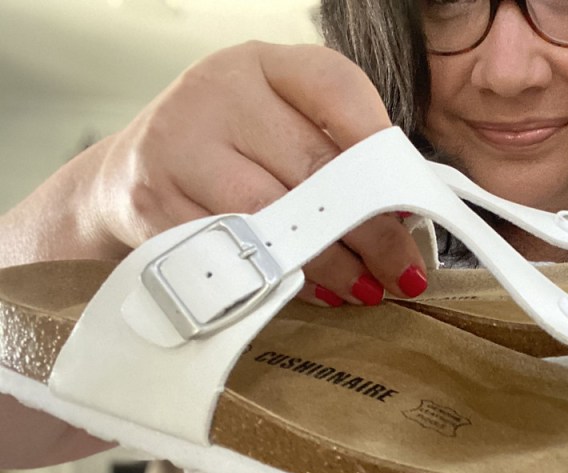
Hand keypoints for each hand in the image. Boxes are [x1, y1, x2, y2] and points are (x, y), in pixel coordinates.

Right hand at [87, 41, 426, 304]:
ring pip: (276, 218)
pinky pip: (235, 254)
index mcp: (263, 65)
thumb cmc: (233, 150)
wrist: (132, 173)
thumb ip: (339, 150)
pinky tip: (317, 293)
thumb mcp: (282, 123)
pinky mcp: (154, 206)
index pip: (337, 90)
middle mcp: (217, 93)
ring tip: (369, 287)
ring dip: (334, 263)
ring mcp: (179, 146)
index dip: (382, 150)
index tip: (415, 201)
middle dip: (373, 229)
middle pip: (315, 166)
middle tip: (405, 268)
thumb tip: (404, 214)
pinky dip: (285, 281)